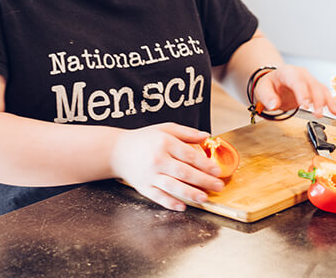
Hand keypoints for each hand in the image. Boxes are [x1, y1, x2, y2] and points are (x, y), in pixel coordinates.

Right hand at [110, 123, 225, 211]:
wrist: (117, 151)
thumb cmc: (144, 139)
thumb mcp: (165, 128)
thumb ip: (186, 132)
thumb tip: (206, 136)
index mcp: (164, 143)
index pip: (189, 155)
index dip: (205, 164)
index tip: (217, 170)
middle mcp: (157, 159)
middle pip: (184, 172)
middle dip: (203, 180)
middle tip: (218, 186)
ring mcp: (150, 175)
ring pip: (173, 186)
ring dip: (190, 193)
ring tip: (204, 198)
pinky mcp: (143, 187)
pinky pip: (158, 197)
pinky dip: (170, 203)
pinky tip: (183, 207)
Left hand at [254, 65, 335, 117]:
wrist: (275, 81)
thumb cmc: (270, 84)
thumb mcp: (263, 89)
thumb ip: (267, 97)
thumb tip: (273, 105)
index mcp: (288, 72)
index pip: (297, 80)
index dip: (302, 93)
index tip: (305, 105)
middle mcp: (302, 74)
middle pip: (312, 85)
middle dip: (317, 99)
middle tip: (317, 113)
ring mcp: (310, 80)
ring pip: (321, 88)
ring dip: (327, 101)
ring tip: (331, 113)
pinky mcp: (315, 88)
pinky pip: (325, 93)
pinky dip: (331, 102)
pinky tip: (335, 111)